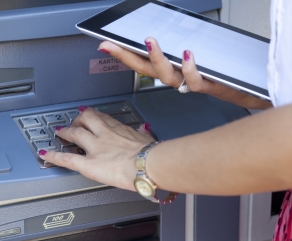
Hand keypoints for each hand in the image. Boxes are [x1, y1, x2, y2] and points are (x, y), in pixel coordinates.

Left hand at [38, 107, 154, 190]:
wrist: (147, 164)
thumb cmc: (151, 154)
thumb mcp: (147, 138)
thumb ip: (143, 133)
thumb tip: (144, 128)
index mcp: (118, 129)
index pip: (101, 118)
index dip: (92, 116)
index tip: (88, 115)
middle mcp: (103, 134)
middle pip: (85, 119)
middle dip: (77, 121)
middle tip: (73, 124)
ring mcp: (94, 148)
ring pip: (74, 133)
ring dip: (65, 132)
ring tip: (58, 132)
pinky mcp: (88, 164)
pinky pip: (67, 158)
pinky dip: (54, 155)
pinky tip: (44, 154)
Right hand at [98, 37, 271, 109]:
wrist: (251, 89)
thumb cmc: (225, 73)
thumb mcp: (201, 57)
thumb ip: (182, 50)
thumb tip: (165, 35)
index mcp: (175, 70)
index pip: (143, 63)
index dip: (123, 54)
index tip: (106, 44)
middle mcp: (179, 79)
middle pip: (147, 71)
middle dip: (127, 57)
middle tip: (110, 45)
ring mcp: (192, 83)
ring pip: (168, 78)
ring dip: (157, 60)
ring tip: (149, 42)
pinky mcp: (210, 85)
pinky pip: (195, 82)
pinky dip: (190, 68)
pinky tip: (186, 54)